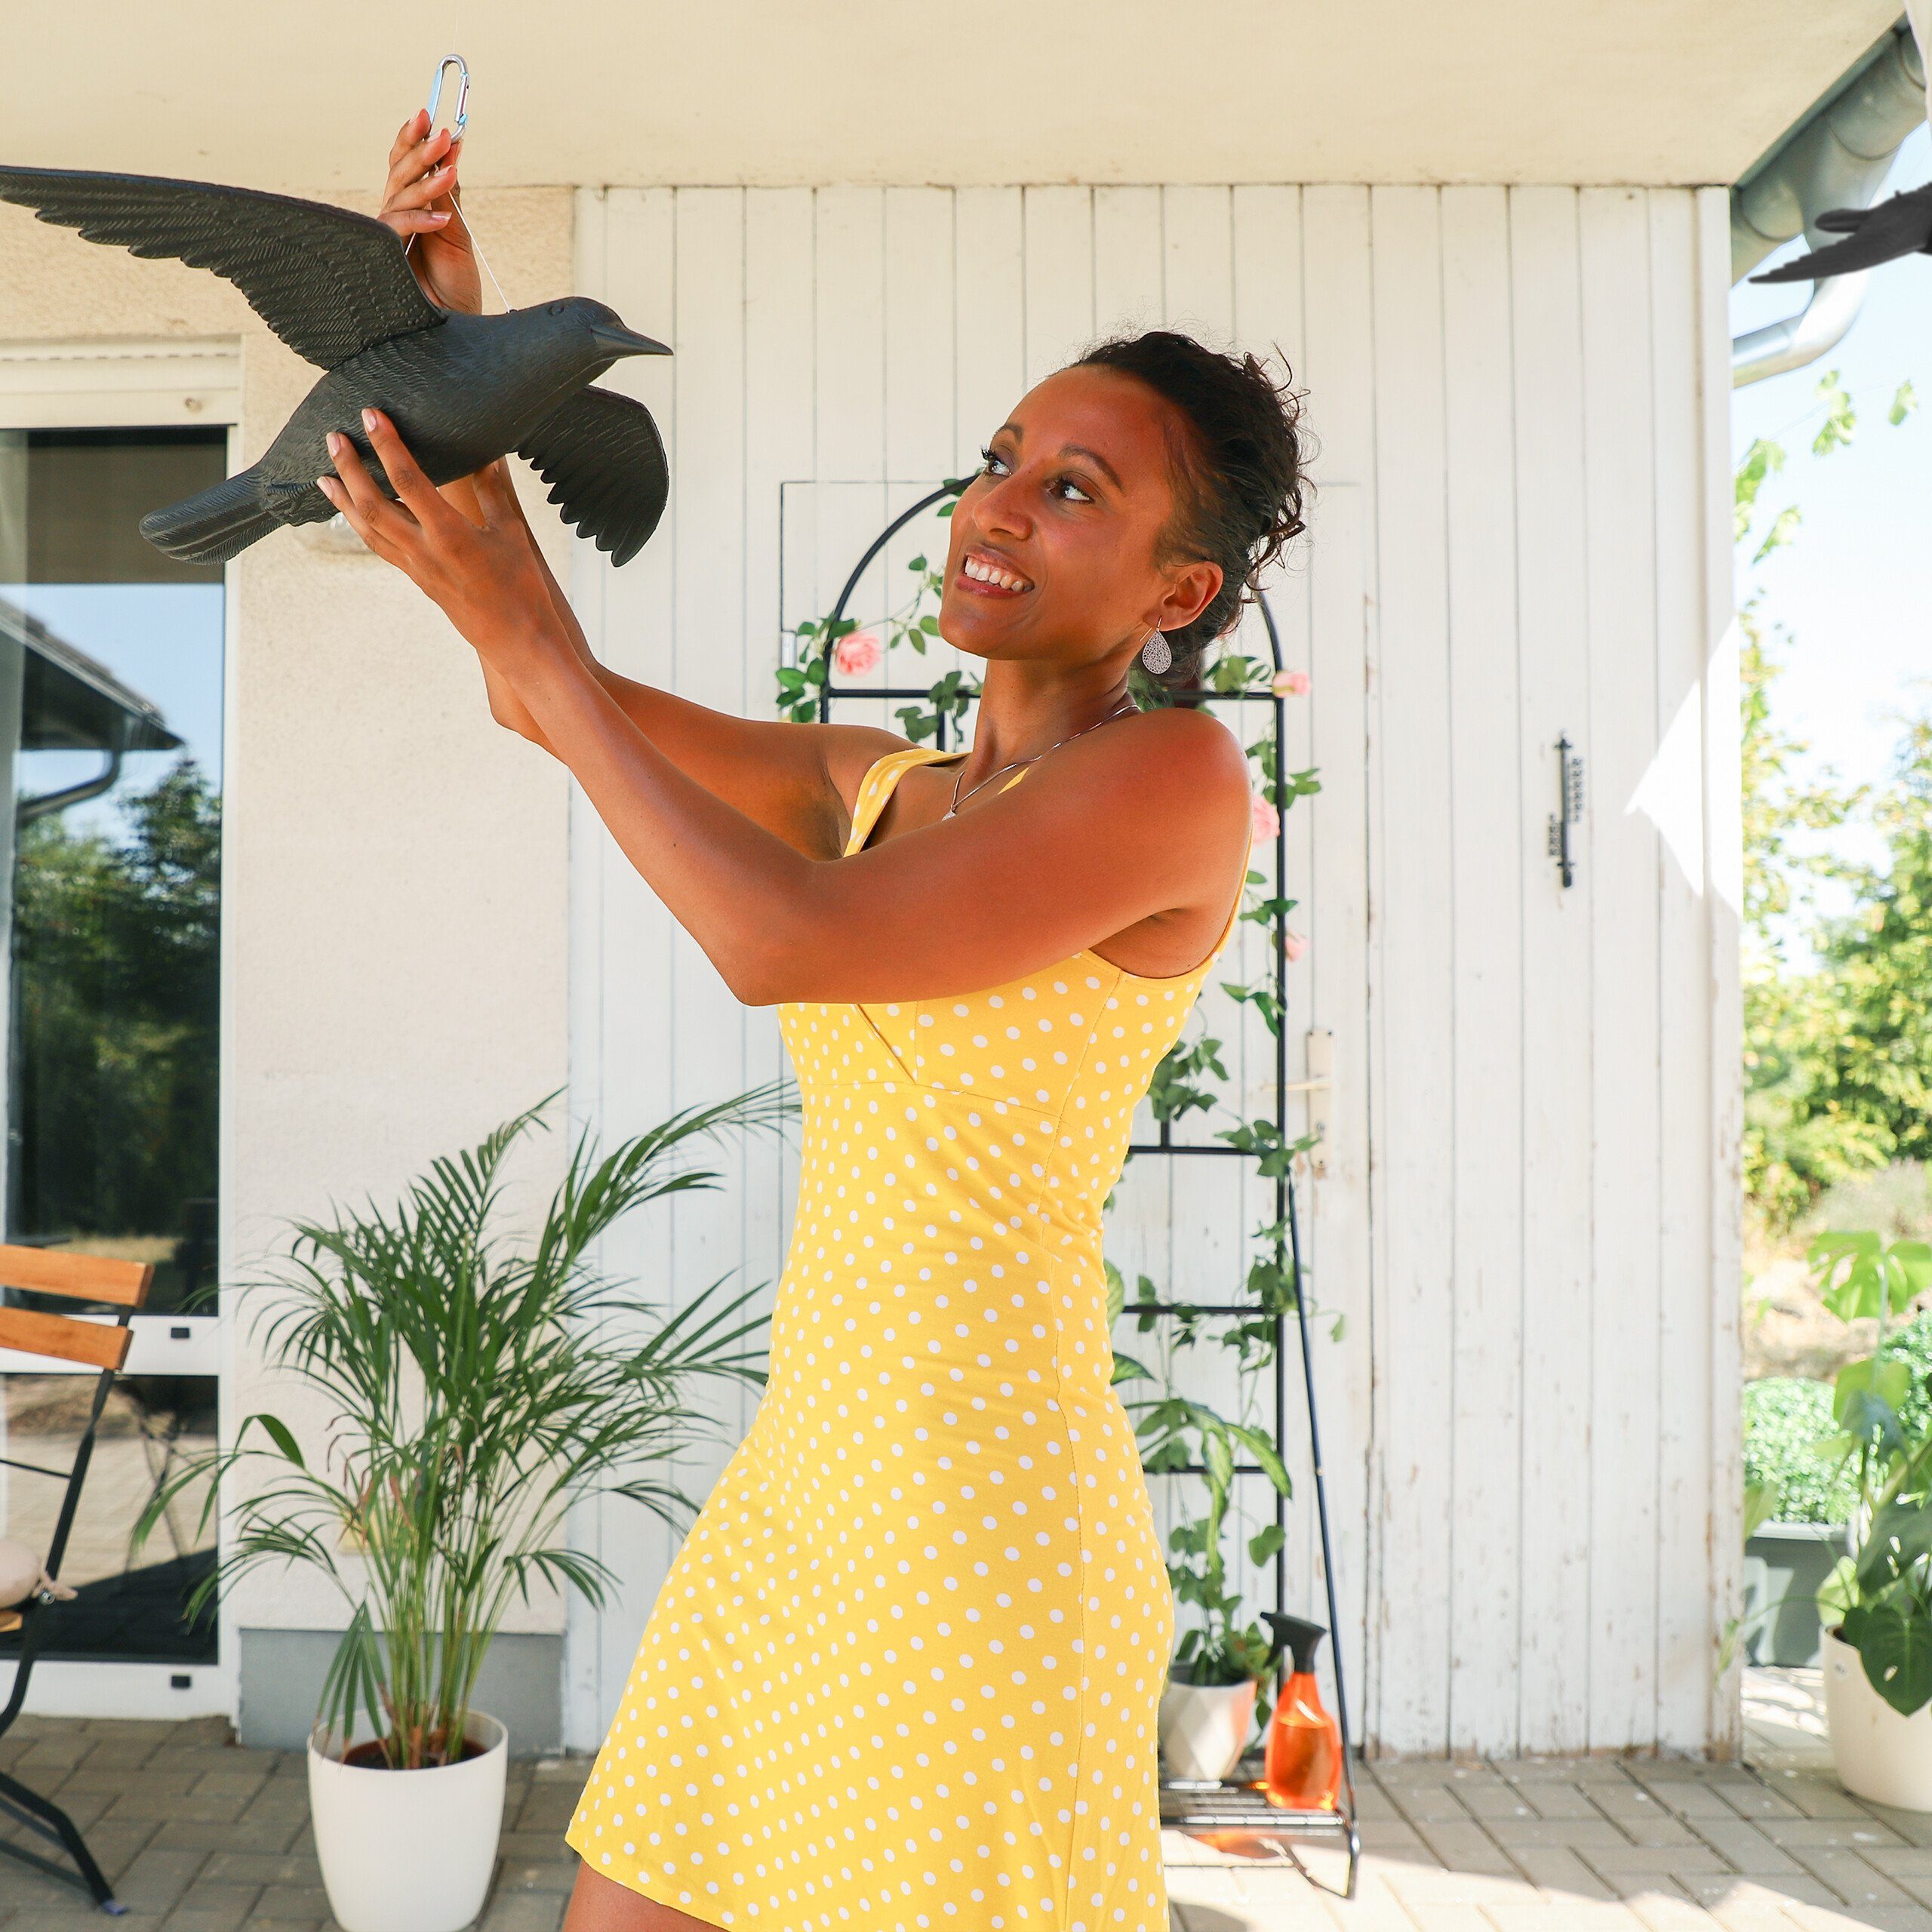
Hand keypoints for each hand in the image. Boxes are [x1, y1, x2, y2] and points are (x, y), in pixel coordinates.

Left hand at [317, 409, 563, 681]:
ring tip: (325, 476)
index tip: (371, 416)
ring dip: (343, 501)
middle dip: (349, 469)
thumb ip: (493, 491)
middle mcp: (424, 550)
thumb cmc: (521, 587)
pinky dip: (361, 525)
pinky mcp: (416, 578)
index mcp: (450, 534)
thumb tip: (486, 455)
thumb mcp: (511, 533)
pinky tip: (353, 513)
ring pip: (367, 529)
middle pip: (372, 504)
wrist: (516, 638)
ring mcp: (416, 567)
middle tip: (334, 438)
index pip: (409, 480)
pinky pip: (379, 547)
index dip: (388, 445)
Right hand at [378, 107, 478, 314]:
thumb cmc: (452, 289)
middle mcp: (391, 220)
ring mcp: (385, 238)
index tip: (426, 113)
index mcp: (406, 210)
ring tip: (452, 169)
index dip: (411, 139)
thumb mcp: (456, 235)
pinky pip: (397, 229)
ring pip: (399, 197)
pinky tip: (443, 217)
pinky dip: (420, 221)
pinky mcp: (384, 259)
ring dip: (427, 181)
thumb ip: (449, 197)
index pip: (403, 166)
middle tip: (441, 130)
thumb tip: (453, 154)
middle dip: (419, 149)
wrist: (451, 331)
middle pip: (398, 174)